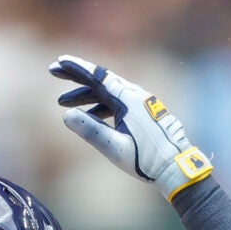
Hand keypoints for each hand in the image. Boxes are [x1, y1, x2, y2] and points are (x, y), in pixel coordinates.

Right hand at [50, 55, 213, 199]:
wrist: (176, 168)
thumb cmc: (147, 161)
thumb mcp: (115, 148)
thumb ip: (91, 131)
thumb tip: (67, 116)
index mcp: (129, 100)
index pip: (98, 77)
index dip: (76, 68)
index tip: (59, 61)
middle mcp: (136, 96)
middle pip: (101, 81)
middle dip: (76, 78)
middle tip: (54, 71)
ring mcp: (141, 104)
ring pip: (108, 93)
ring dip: (85, 96)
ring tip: (63, 103)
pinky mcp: (143, 114)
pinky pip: (117, 104)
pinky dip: (99, 107)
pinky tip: (89, 116)